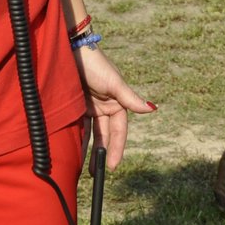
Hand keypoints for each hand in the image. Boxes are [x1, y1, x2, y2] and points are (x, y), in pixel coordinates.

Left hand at [75, 45, 155, 169]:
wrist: (73, 51)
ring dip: (89, 150)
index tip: (113, 166)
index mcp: (117, 103)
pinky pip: (78, 127)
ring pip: (91, 134)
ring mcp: (90, 108)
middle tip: (97, 172)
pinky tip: (72, 152)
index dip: (117, 148)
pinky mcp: (76, 107)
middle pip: (105, 135)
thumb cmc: (96, 65)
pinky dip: (76, 139)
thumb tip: (151, 109)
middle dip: (102, 154)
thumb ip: (130, 98)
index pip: (119, 130)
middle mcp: (105, 107)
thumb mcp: (114, 83)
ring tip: (86, 169)